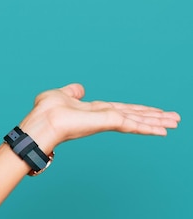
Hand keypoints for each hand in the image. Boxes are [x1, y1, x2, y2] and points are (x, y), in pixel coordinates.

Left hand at [19, 83, 180, 151]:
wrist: (43, 121)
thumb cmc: (46, 111)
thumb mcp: (61, 95)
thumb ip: (72, 92)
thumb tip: (79, 88)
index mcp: (94, 110)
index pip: (122, 110)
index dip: (138, 111)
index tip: (154, 112)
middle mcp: (103, 116)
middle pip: (135, 115)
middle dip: (154, 117)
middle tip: (175, 119)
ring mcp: (106, 120)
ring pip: (137, 120)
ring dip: (157, 121)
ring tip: (175, 123)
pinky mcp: (106, 121)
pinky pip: (132, 123)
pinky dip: (148, 127)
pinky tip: (162, 130)